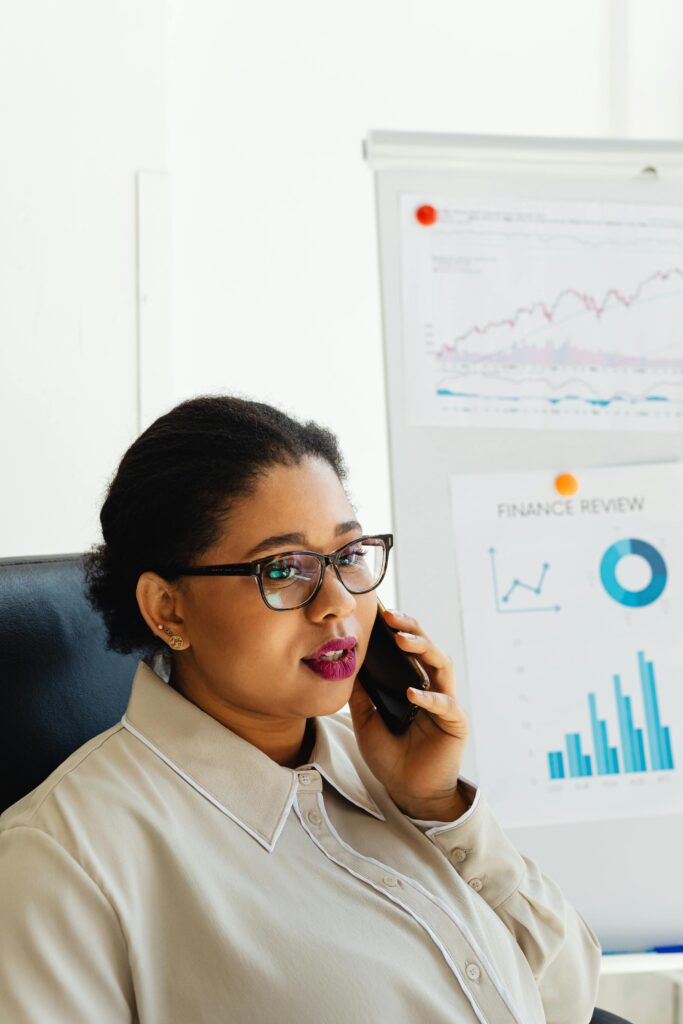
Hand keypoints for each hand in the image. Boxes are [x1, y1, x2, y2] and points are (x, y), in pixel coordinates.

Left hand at [347, 608, 469, 820]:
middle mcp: (431, 688)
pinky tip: (412, 694)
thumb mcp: (366, 720)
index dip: (397, 628)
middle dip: (411, 628)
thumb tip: (346, 662)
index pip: (408, 648)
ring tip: (402, 641)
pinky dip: (429, 698)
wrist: (408, 792)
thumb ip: (361, 694)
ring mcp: (446, 704)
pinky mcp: (456, 723)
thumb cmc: (391, 757)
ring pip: (442, 665)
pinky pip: (446, 705)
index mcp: (413, 683)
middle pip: (428, 648)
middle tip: (391, 618)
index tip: (379, 612)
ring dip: (423, 649)